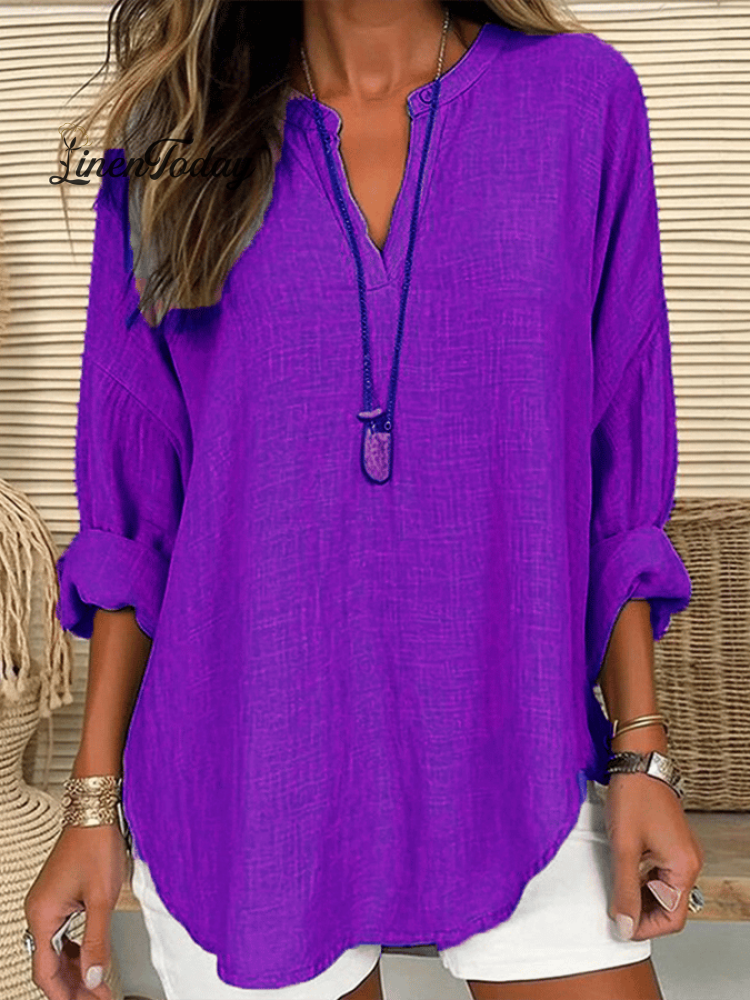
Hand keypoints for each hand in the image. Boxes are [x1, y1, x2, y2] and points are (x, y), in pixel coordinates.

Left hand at [604, 771, 704, 941]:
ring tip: (613, 889)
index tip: (619, 925)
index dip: (644, 927)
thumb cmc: (634, 796)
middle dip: (641, 912)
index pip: (672, 918)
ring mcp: (680, 852)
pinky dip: (641, 879)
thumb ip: (624, 890)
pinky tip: (621, 872)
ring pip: (662, 890)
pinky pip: (659, 873)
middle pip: (668, 906)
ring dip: (639, 895)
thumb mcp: (624, 848)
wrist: (637, 762)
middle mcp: (688, 862)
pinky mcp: (669, 843)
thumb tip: (624, 925)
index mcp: (683, 867)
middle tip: (612, 908)